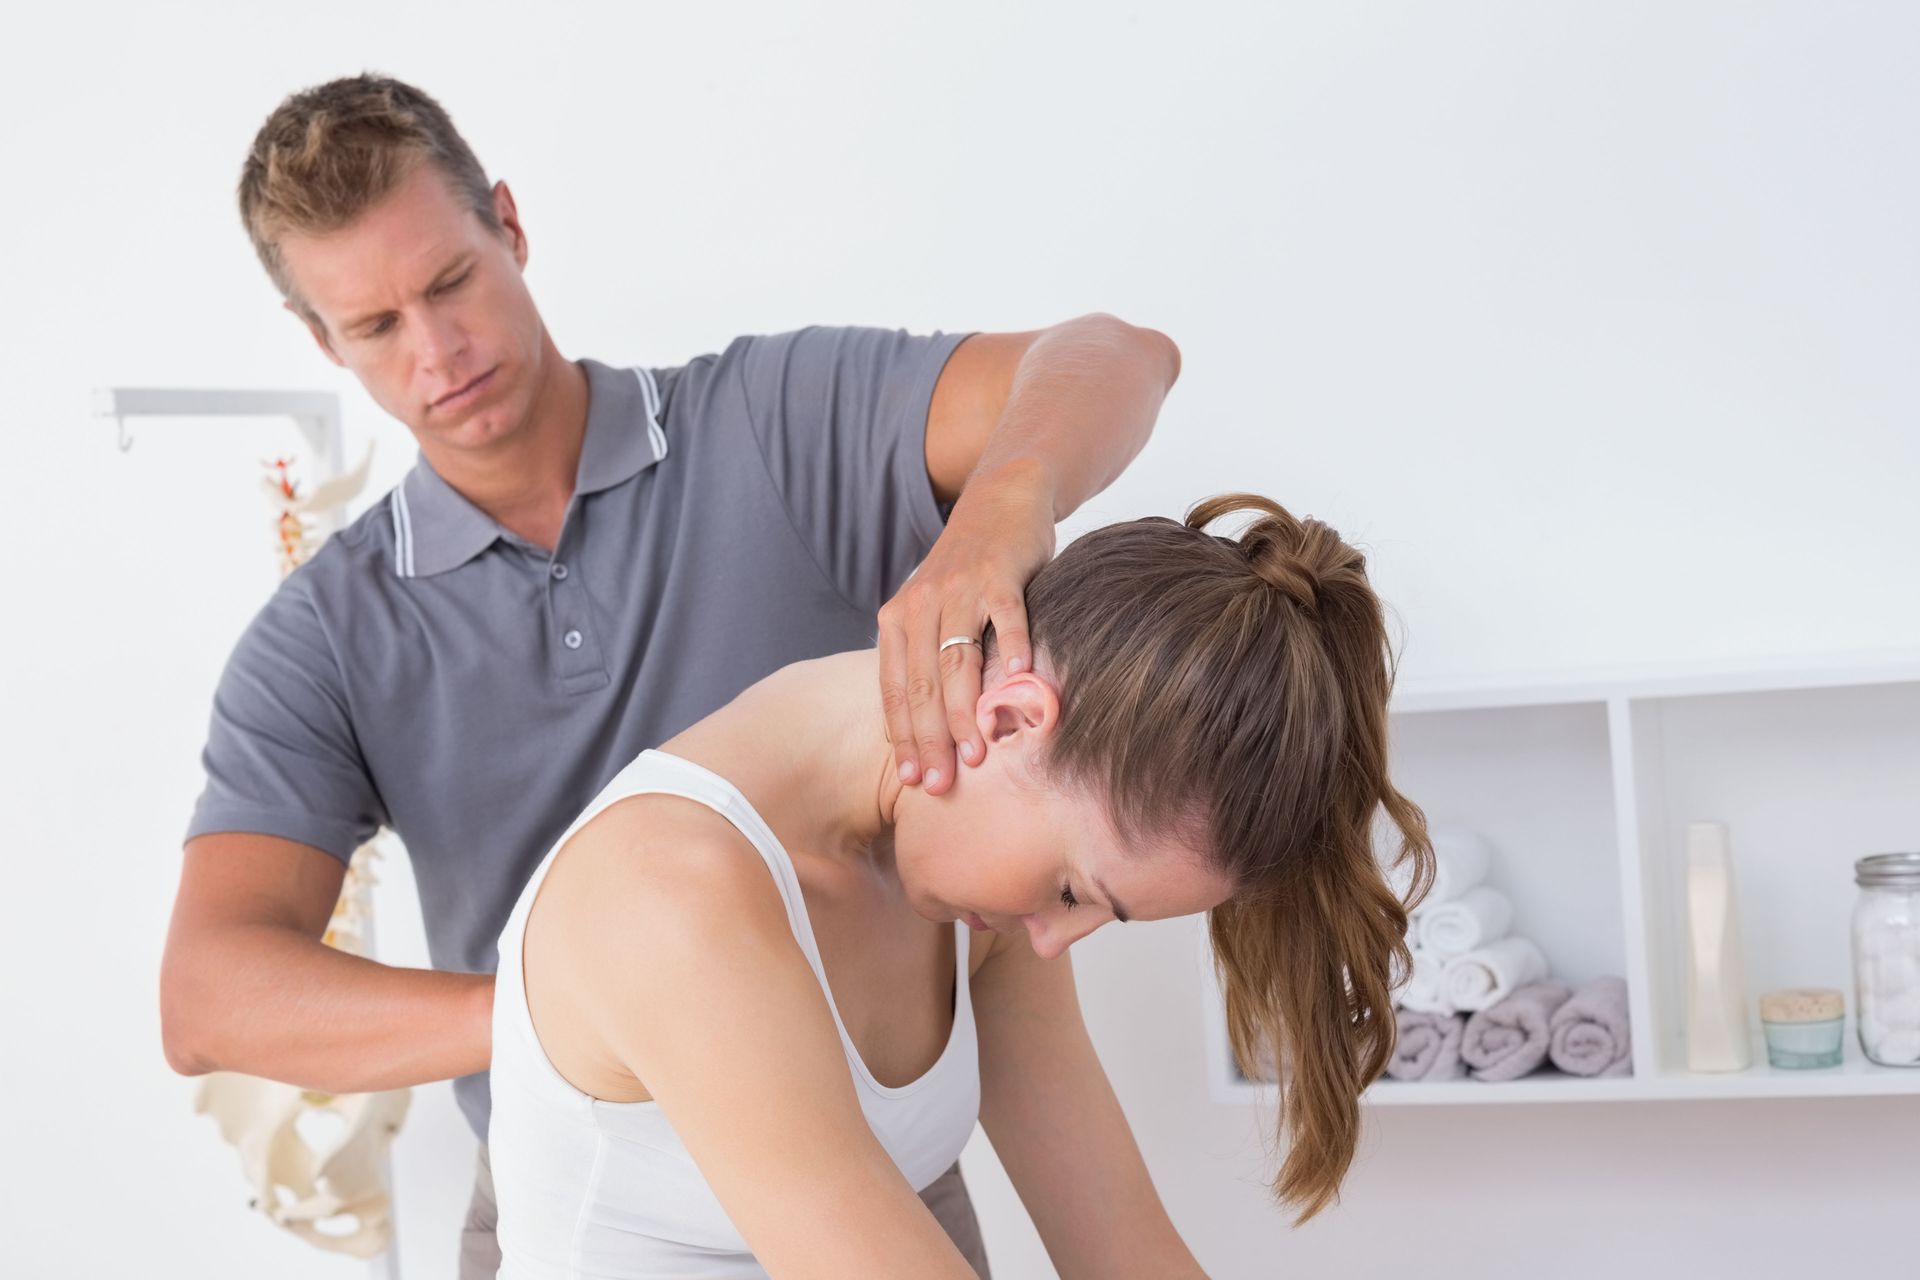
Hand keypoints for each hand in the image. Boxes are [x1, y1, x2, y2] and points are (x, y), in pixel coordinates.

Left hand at [878, 462, 1054, 794]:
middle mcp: (922, 604)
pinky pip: (1005, 615)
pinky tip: (1019, 678)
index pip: (896, 689)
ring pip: (957, 659)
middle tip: (941, 784)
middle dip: (930, 739)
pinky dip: (1012, 645)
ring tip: (976, 753)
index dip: (904, 737)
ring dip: (964, 709)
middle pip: (922, 683)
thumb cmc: (968, 570)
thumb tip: (930, 730)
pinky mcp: (1000, 572)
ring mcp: (961, 588)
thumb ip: (927, 660)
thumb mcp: (934, 611)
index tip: (914, 779)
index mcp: (898, 619)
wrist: (1000, 498)